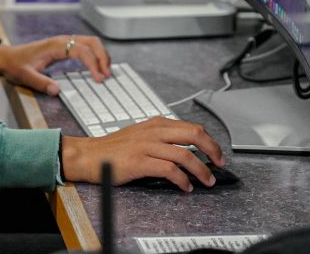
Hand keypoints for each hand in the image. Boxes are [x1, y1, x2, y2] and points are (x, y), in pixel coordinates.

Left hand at [0, 34, 110, 95]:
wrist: (7, 57)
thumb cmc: (15, 65)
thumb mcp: (25, 76)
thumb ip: (40, 83)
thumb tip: (57, 92)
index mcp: (55, 45)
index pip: (82, 50)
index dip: (93, 63)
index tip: (99, 78)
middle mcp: (62, 40)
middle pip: (92, 42)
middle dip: (103, 57)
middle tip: (107, 75)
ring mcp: (64, 42)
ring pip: (91, 42)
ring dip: (101, 55)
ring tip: (106, 73)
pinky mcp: (64, 47)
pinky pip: (85, 47)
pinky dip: (95, 55)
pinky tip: (97, 68)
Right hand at [60, 117, 224, 191]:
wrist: (89, 155)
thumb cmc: (114, 148)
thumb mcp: (141, 134)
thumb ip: (162, 138)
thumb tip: (186, 150)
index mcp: (157, 123)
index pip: (192, 127)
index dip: (209, 141)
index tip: (217, 153)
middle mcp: (154, 131)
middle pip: (194, 135)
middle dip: (212, 150)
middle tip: (219, 164)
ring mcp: (147, 146)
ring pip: (184, 155)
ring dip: (201, 170)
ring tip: (206, 181)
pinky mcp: (140, 162)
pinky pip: (169, 170)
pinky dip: (182, 180)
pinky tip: (185, 187)